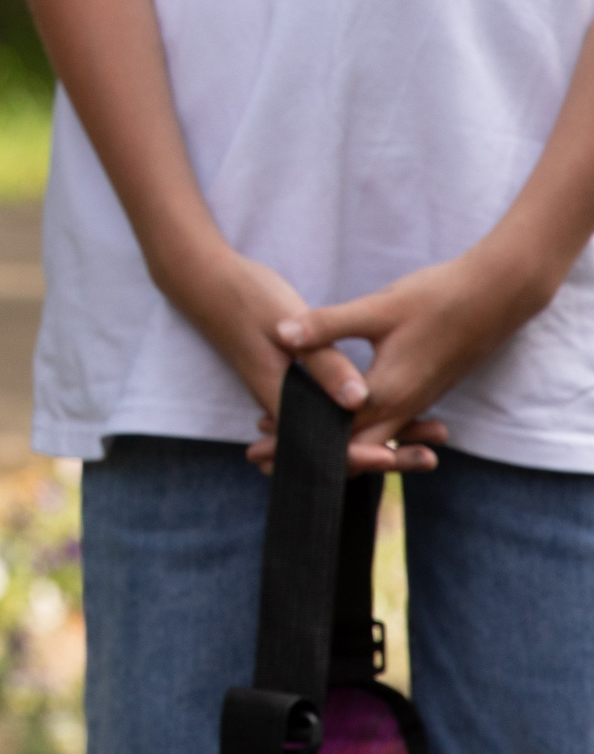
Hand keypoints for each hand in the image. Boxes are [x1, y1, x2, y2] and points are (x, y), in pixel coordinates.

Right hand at [156, 238, 433, 473]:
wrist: (203, 282)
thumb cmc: (245, 297)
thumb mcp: (284, 322)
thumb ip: (321, 361)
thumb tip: (357, 400)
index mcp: (279, 394)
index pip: (319, 442)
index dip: (359, 454)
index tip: (395, 457)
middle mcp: (282, 403)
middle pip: (332, 446)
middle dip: (383, 454)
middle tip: (431, 456)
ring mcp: (285, 394)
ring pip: (334, 432)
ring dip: (378, 438)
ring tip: (427, 439)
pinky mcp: (289, 383)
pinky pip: (327, 416)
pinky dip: (360, 422)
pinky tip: (393, 415)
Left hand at [261, 245, 561, 470]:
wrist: (498, 295)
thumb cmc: (438, 297)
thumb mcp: (378, 308)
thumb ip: (328, 326)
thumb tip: (281, 334)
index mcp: (388, 392)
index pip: (333, 435)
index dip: (293, 443)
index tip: (256, 451)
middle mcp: (403, 406)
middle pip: (347, 446)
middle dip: (306, 453)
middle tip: (259, 458)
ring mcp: (415, 401)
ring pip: (366, 437)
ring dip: (328, 441)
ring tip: (286, 440)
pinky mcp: (422, 390)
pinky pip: (382, 423)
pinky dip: (352, 427)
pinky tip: (330, 418)